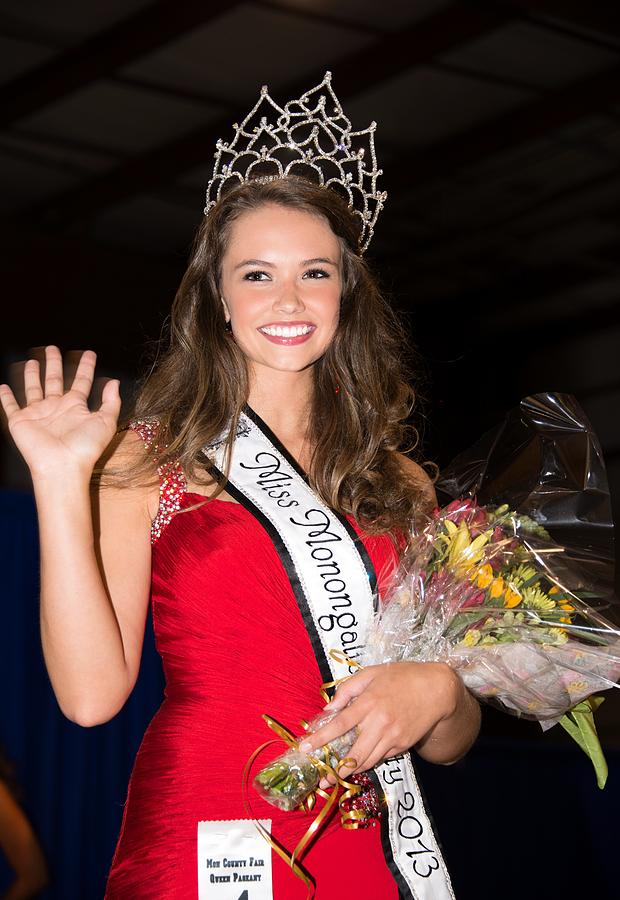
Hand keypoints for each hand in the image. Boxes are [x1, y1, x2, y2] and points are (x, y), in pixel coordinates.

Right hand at [0, 346, 120, 478]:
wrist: (62, 465)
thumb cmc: (85, 447)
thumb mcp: (106, 422)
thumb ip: (111, 401)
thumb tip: (114, 382)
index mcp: (76, 407)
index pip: (81, 381)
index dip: (86, 366)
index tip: (89, 353)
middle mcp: (56, 408)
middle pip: (55, 380)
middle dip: (54, 363)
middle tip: (52, 348)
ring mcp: (38, 414)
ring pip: (33, 388)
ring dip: (32, 375)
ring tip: (33, 361)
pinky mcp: (20, 421)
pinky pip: (10, 406)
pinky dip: (5, 397)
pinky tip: (3, 386)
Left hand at [299, 662, 460, 785]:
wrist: (437, 689)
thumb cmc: (403, 677)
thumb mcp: (372, 673)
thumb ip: (348, 689)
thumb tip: (329, 707)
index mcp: (369, 702)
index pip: (340, 724)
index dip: (321, 738)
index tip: (305, 748)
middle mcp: (380, 722)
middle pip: (353, 753)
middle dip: (335, 769)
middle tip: (322, 779)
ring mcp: (393, 737)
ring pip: (367, 761)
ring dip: (351, 770)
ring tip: (336, 776)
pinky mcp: (403, 746)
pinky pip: (381, 758)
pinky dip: (369, 761)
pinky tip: (361, 762)